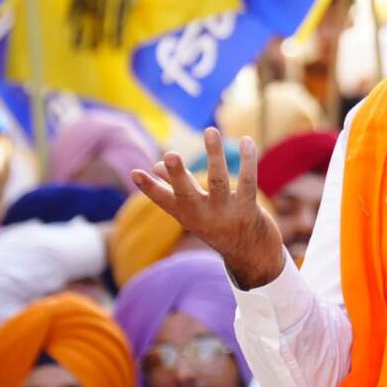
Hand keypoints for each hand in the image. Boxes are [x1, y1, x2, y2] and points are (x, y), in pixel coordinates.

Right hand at [131, 129, 283, 290]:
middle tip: (171, 155)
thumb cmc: (217, 225)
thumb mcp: (193, 209)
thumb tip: (156, 165)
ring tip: (210, 131)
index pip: (163, 200)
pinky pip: (248, 181)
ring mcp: (225, 213)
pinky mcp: (248, 209)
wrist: (251, 256)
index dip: (148, 187)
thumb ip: (175, 186)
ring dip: (214, 155)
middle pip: (187, 194)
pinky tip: (246, 140)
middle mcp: (202, 216)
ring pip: (219, 181)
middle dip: (178, 175)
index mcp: (186, 215)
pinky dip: (247, 160)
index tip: (134, 173)